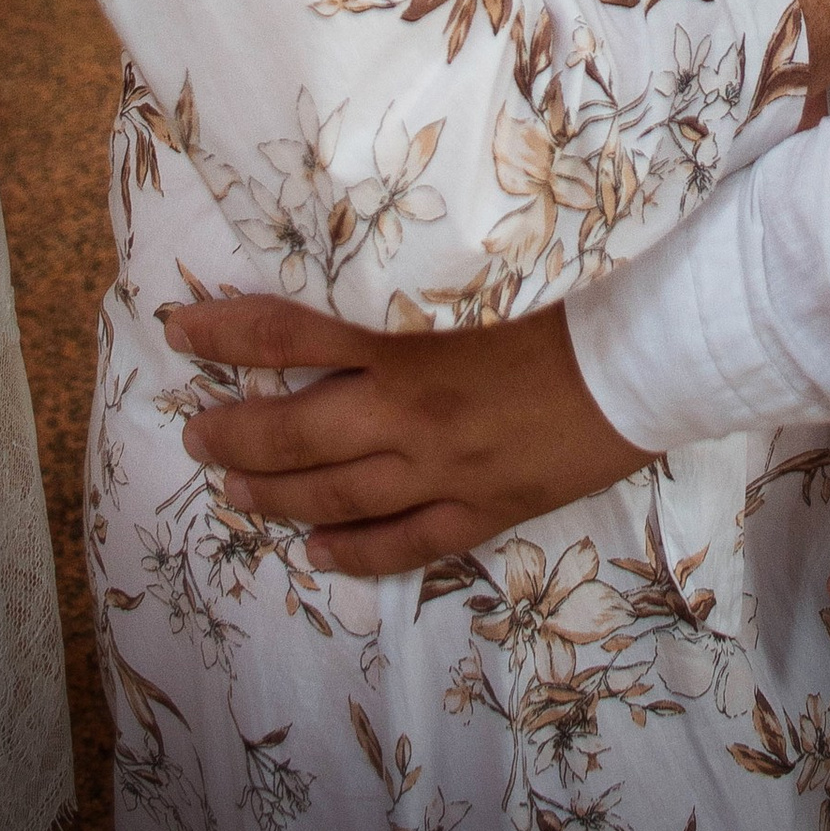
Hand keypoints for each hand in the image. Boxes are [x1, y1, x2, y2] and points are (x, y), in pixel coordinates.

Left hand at [166, 292, 642, 576]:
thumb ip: (409, 287)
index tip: (181, 327)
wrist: (648, 354)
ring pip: (336, 496)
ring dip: (274, 496)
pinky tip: (318, 553)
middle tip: (194, 433)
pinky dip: (356, 552)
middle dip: (234, 434)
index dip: (227, 333)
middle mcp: (412, 413)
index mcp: (408, 344)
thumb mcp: (478, 277)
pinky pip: (405, 544)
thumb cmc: (570, 295)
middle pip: (296, 432)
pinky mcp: (484, 509)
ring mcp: (446, 470)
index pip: (291, 337)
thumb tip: (350, 276)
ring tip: (232, 492)